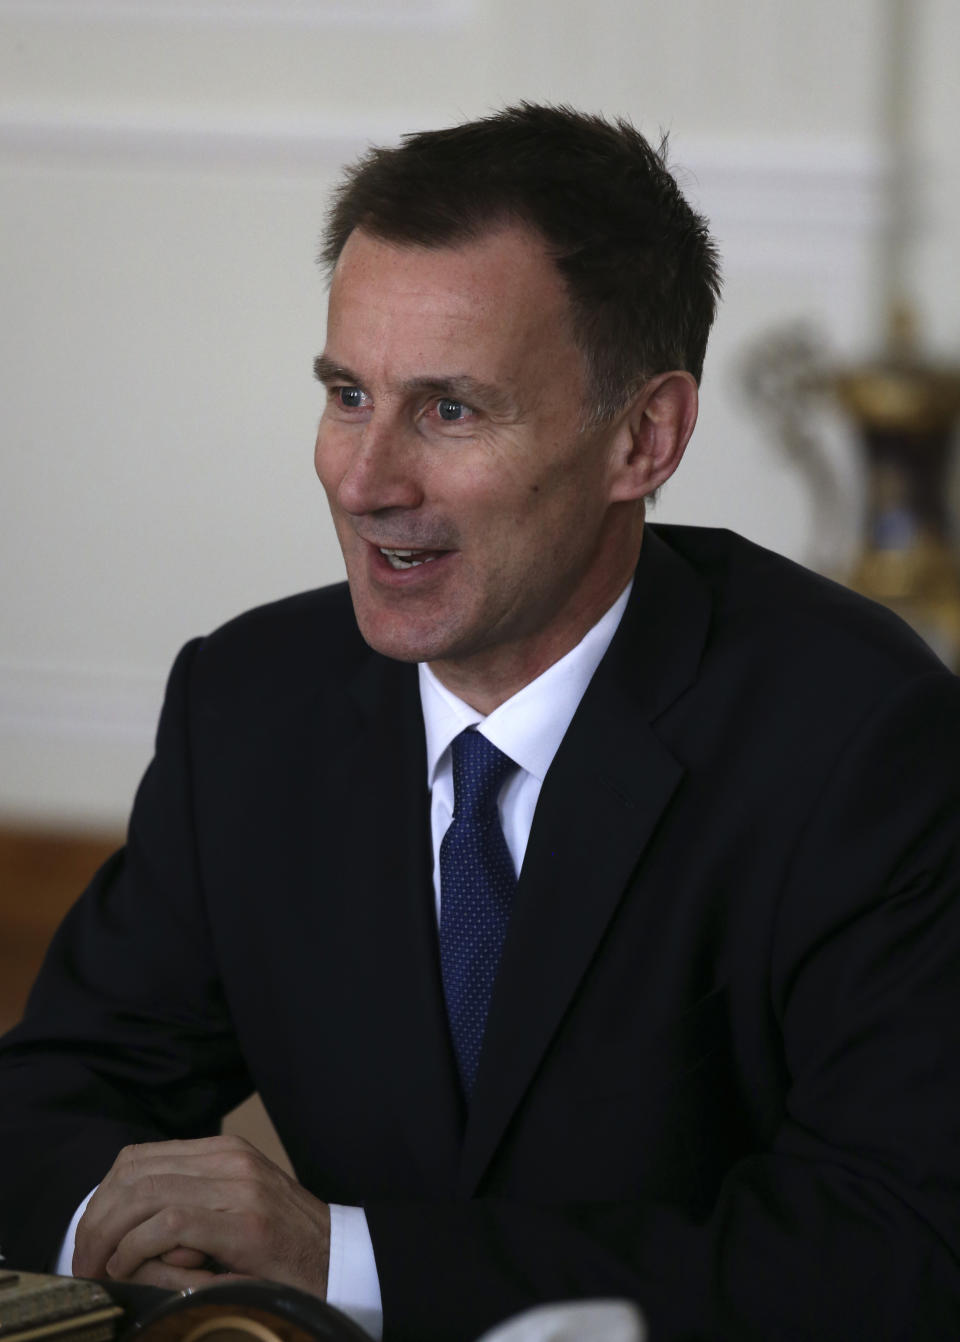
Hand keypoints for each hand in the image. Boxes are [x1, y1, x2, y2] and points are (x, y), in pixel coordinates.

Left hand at [73, 1135, 329, 1296]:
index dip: (101, 1199)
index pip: (139, 1158)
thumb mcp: (233, 1213)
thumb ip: (190, 1207)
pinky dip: (136, 1248)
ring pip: (144, 1193)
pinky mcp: (245, 1222)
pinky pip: (169, 1223)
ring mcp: (239, 1186)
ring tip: (100, 1270)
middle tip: (85, 1263)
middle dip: (95, 1220)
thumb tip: (129, 1232)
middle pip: (132, 1173)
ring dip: (108, 1236)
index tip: (90, 1239)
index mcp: (224, 1152)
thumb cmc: (283, 1249)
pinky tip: (129, 1269)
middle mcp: (230, 1158)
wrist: (343, 1260)